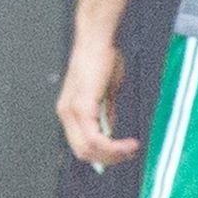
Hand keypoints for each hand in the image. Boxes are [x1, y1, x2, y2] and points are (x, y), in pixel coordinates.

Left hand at [56, 36, 139, 168]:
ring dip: (113, 154)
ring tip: (131, 149)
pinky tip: (127, 143)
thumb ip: (105, 112)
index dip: (101, 155)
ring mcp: (71, 111)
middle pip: (83, 152)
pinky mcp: (82, 106)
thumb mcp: (105, 92)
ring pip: (89, 149)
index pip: (80, 145)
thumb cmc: (103, 58)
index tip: (122, 153)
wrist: (98, 39)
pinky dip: (113, 145)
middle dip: (109, 159)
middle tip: (130, 153)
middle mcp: (65, 113)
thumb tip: (110, 130)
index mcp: (69, 111)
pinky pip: (95, 138)